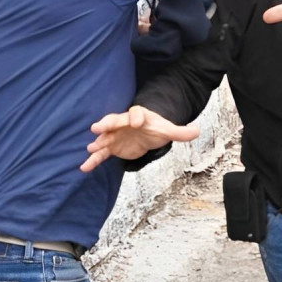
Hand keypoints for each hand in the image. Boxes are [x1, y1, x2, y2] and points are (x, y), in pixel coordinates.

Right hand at [79, 105, 199, 172]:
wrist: (145, 133)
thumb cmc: (155, 128)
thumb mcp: (168, 130)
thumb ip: (181, 132)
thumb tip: (197, 130)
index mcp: (139, 116)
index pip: (136, 114)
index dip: (135, 117)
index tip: (135, 122)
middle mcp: (124, 123)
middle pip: (114, 121)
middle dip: (107, 124)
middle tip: (97, 127)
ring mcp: (116, 135)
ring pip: (105, 137)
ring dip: (98, 142)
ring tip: (91, 147)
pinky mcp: (112, 147)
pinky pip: (101, 154)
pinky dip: (93, 159)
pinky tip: (84, 167)